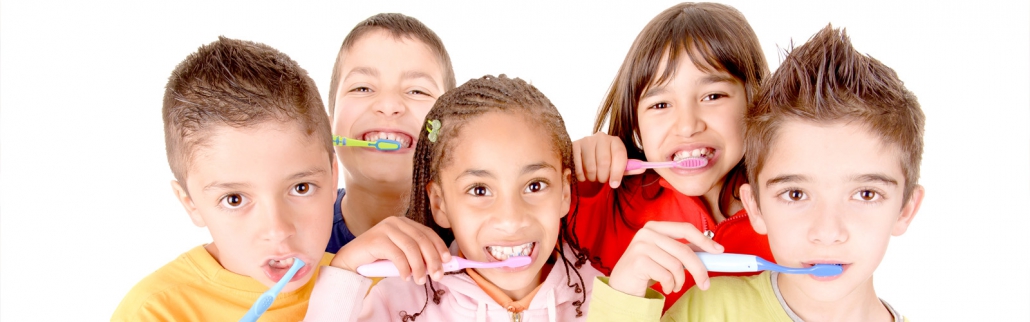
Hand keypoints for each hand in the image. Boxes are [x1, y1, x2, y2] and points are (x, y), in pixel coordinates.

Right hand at [331, 216, 451, 284]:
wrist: (351, 260)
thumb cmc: (378, 258)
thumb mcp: (401, 254)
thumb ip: (417, 254)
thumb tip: (440, 264)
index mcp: (404, 222)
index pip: (427, 232)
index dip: (439, 246)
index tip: (447, 261)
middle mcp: (395, 222)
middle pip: (421, 239)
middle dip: (432, 259)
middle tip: (437, 275)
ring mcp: (385, 229)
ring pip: (411, 247)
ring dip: (419, 266)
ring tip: (420, 280)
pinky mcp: (376, 239)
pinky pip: (397, 254)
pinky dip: (404, 268)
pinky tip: (406, 277)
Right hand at [572, 132, 642, 188]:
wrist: (584, 159)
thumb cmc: (604, 164)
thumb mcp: (618, 166)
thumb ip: (629, 168)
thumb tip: (644, 168)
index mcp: (615, 141)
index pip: (619, 155)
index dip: (617, 172)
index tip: (614, 184)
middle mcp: (602, 137)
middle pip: (604, 162)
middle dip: (603, 177)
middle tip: (601, 179)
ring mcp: (587, 140)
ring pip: (591, 167)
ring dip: (592, 177)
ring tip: (592, 176)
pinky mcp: (574, 145)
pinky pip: (578, 167)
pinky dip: (581, 176)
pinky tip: (583, 174)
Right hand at [607, 221, 723, 296]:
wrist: (621, 285)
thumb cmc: (645, 270)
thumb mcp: (665, 256)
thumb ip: (683, 250)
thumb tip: (712, 249)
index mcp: (655, 226)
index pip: (686, 228)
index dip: (704, 240)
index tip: (719, 251)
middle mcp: (647, 232)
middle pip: (684, 250)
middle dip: (699, 269)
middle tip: (705, 284)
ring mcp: (641, 245)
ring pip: (676, 265)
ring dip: (680, 281)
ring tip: (674, 286)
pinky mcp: (638, 261)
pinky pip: (666, 275)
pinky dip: (669, 285)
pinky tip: (663, 287)